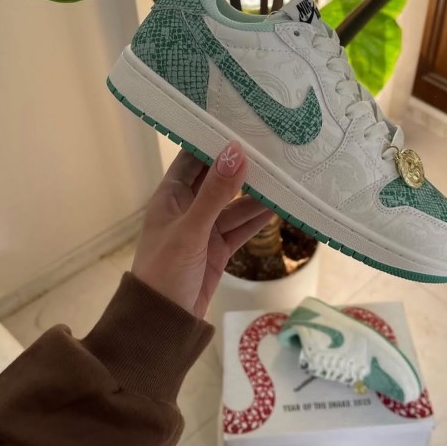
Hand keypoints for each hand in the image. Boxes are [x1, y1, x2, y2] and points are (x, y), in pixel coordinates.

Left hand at [132, 142, 271, 317]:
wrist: (162, 323)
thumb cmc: (165, 271)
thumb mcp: (191, 230)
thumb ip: (215, 193)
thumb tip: (236, 151)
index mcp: (170, 195)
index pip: (193, 158)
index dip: (214, 140)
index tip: (241, 122)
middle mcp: (188, 207)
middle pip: (218, 180)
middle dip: (242, 166)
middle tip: (272, 147)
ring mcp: (205, 229)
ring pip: (235, 205)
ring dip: (256, 194)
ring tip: (284, 176)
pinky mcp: (218, 249)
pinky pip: (241, 228)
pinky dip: (258, 219)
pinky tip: (280, 206)